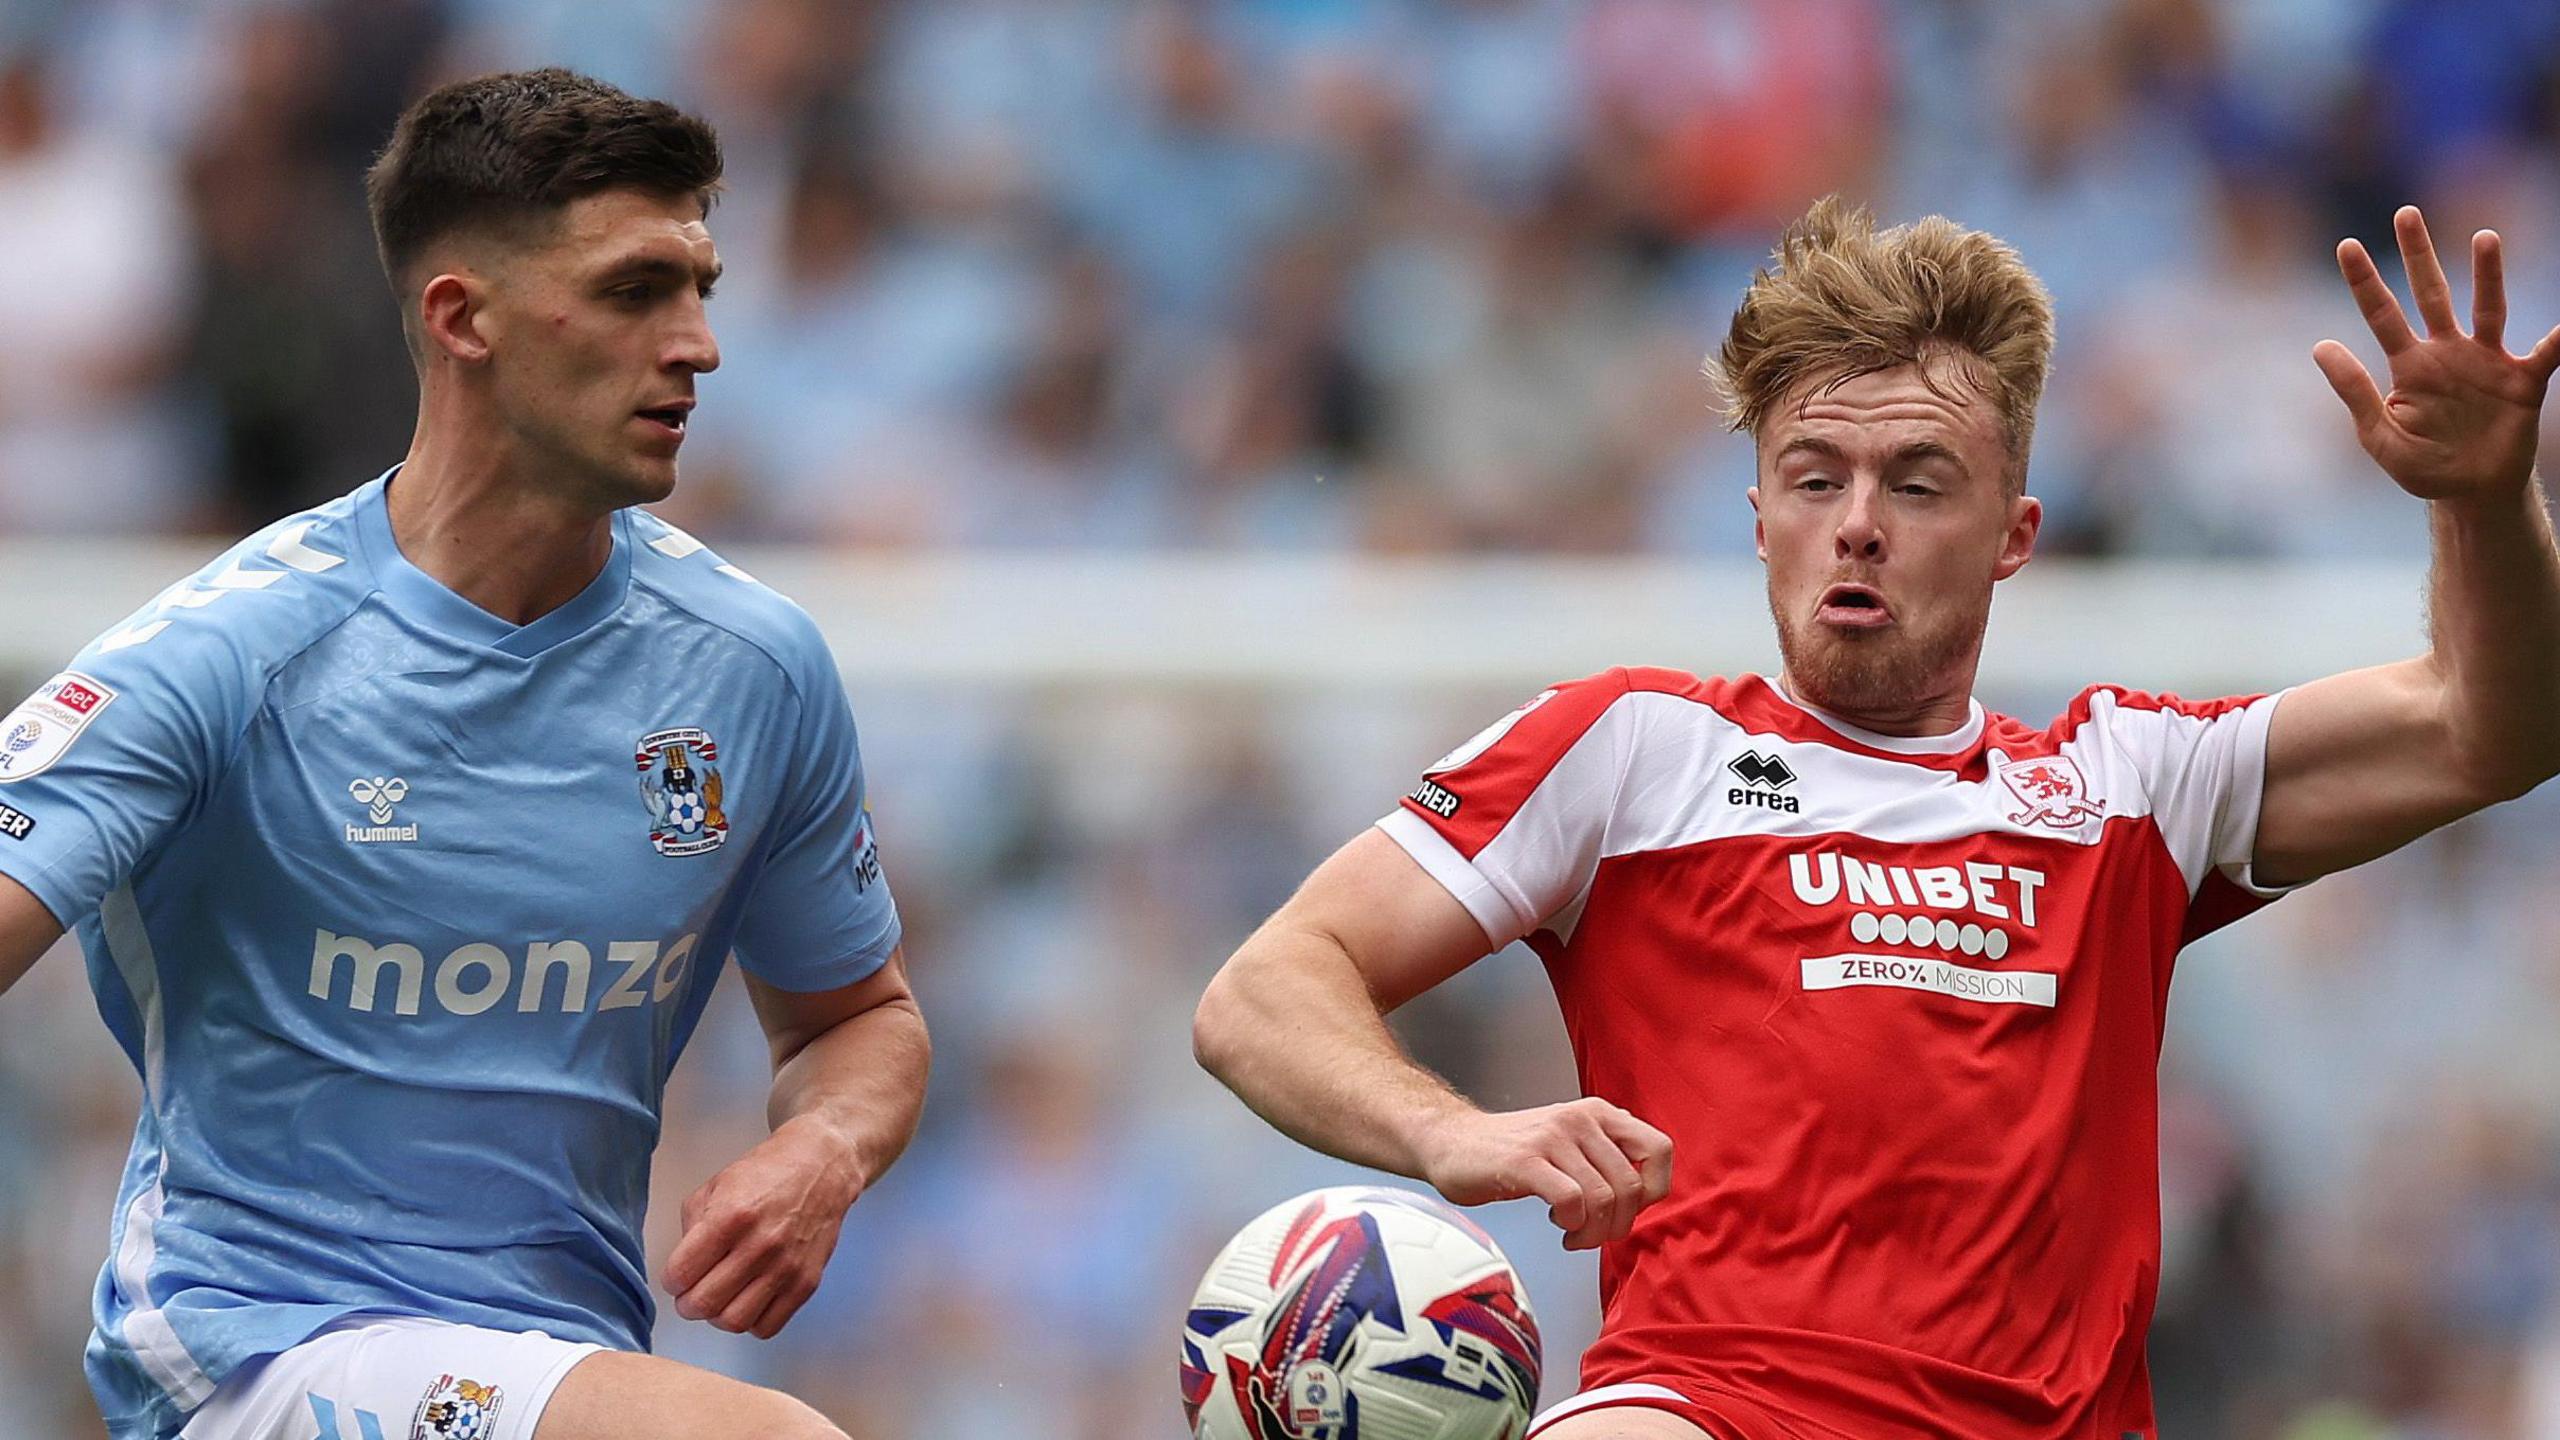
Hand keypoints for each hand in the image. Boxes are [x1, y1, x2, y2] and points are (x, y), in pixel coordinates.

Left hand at [661, 1116, 864, 1337]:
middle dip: (688, 1304)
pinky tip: (748, 1300)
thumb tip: (684, 1268)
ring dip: (717, 1316)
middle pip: (704, 1303)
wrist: (820, 1167)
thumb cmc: (766, 1174)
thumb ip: (691, 1228)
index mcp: (730, 1217)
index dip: (671, 1280)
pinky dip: (750, 1322)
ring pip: (734, 1322)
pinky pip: (767, 1327)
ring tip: (720, 1299)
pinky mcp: (806, 1283)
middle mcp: (759, 1245)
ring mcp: (786, 1268)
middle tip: (691, 1294)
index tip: (676, 1277)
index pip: (680, 1273)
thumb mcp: (714, 1187)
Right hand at [1416, 1098, 1672, 1250]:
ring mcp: (1552, 1138)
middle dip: (1618, 1224)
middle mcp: (1580, 1118)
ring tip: (1573, 1235)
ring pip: (1603, 1198)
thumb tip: (1647, 1192)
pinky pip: (1571, 1201)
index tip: (1627, 1209)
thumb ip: (1607, 1157)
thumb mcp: (1570, 1142)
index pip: (1659, 1149)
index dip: (1653, 1189)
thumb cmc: (1513, 1152)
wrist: (1451, 1143)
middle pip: (1631, 1186)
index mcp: (1598, 1112)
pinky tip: (1556, 1225)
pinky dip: (1571, 1224)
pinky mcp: (1526, 1161)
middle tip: (1594, 1235)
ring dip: (1592, 1232)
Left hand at [2315, 206, 2559, 504]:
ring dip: (2486, 274)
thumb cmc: (2423, 467)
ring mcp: (2487, 362)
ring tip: (2484, 237)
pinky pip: (2546, 352)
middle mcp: (2447, 352)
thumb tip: (2320, 345)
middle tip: (2404, 213)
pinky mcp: (2523, 381)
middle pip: (2431, 293)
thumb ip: (2354, 391)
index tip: (2344, 245)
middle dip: (2417, 254)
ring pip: (2488, 308)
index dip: (2364, 281)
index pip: (2382, 314)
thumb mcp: (2379, 435)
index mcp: (2409, 365)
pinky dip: (2558, 337)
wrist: (2471, 493)